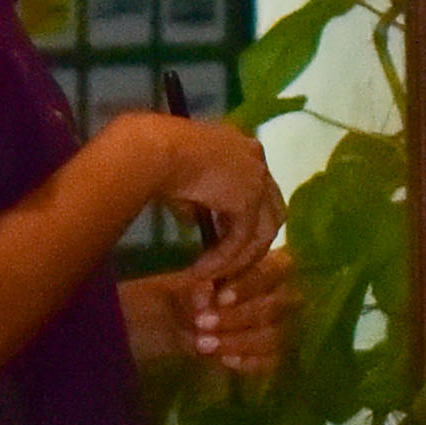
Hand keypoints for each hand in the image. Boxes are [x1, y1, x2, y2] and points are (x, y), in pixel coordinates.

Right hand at [124, 111, 287, 261]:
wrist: (153, 149)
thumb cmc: (157, 155)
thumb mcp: (181, 180)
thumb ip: (195, 201)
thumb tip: (191, 221)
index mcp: (244, 148)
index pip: (260, 189)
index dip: (249, 217)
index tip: (229, 237)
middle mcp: (257, 160)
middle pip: (272, 213)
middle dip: (255, 243)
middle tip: (234, 266)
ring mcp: (257, 181)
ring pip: (261, 232)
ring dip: (239, 258)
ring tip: (216, 277)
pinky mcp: (247, 203)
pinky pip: (240, 240)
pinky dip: (223, 259)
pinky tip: (202, 271)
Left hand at [125, 229, 299, 380]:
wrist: (168, 325)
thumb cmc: (183, 295)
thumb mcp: (183, 286)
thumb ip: (199, 287)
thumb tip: (207, 296)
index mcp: (267, 265)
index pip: (275, 270)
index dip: (249, 285)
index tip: (218, 298)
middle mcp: (282, 294)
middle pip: (277, 305)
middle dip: (238, 316)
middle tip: (202, 324)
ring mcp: (280, 326)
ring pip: (274, 336)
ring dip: (238, 341)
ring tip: (203, 345)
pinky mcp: (272, 354)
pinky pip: (271, 361)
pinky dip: (248, 361)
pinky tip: (224, 361)